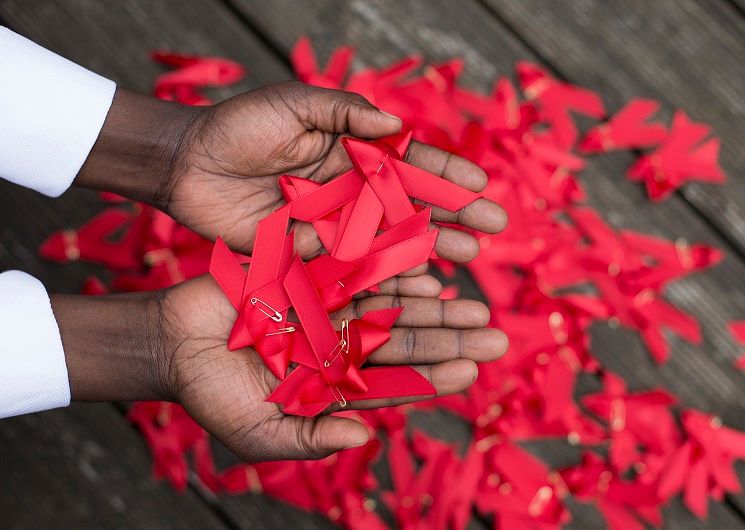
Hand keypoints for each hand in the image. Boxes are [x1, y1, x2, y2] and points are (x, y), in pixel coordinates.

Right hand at [54, 272, 507, 460]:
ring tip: (469, 300)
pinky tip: (422, 264)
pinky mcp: (310, 274)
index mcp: (335, 382)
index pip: (396, 380)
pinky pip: (355, 268)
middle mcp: (340, 343)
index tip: (471, 370)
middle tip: (493, 334)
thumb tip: (366, 436)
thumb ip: (311, 437)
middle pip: (404, 339)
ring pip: (389, 301)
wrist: (173, 344)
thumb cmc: (213, 395)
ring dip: (430, 301)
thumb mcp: (260, 432)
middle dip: (448, 337)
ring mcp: (328, 307)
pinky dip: (386, 266)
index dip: (433, 375)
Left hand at [76, 82, 506, 261]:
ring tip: (469, 258)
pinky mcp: (311, 252)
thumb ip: (343, 111)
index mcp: (351, 150)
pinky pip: (356, 266)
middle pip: (412, 203)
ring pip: (392, 237)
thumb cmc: (238, 127)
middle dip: (453, 213)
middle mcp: (350, 189)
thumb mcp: (293, 105)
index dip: (445, 172)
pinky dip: (388, 274)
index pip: (409, 162)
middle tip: (493, 228)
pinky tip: (420, 283)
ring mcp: (334, 223)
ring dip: (432, 246)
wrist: (187, 165)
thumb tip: (397, 124)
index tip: (481, 184)